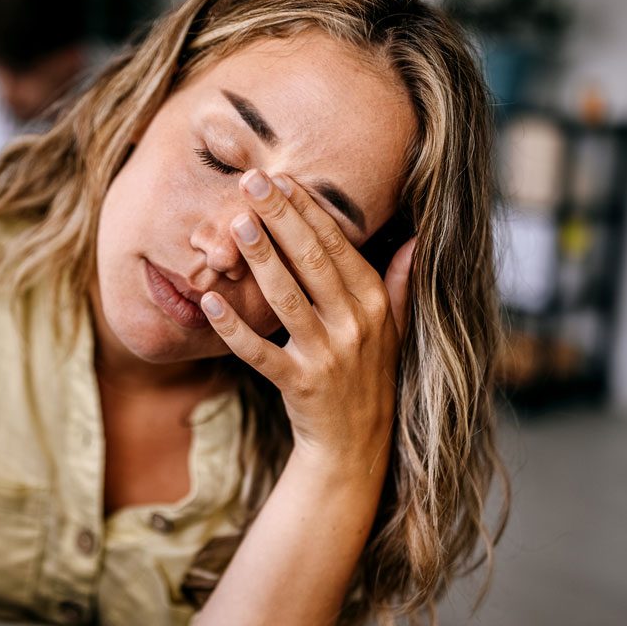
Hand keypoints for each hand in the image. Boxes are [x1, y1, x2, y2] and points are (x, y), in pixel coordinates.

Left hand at [200, 169, 415, 471]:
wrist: (356, 446)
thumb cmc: (369, 377)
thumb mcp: (394, 329)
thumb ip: (401, 283)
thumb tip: (416, 240)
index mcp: (375, 303)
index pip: (338, 246)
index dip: (309, 210)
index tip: (282, 178)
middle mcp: (355, 325)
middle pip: (312, 262)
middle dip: (281, 218)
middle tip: (252, 182)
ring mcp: (328, 356)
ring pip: (288, 299)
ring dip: (261, 259)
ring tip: (237, 223)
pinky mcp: (299, 385)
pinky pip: (261, 353)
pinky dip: (235, 329)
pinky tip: (210, 303)